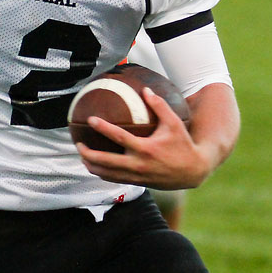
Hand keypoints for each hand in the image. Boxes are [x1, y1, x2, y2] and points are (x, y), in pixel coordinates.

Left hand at [75, 87, 210, 189]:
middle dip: (89, 154)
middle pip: (106, 161)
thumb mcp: (174, 123)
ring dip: (92, 166)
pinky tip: (95, 165)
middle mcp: (138, 164)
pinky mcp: (137, 183)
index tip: (90, 120)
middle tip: (78, 144)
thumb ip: (159, 106)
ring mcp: (136, 176)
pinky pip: (115, 179)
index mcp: (146, 149)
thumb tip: (145, 89)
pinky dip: (102, 173)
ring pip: (107, 174)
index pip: (119, 137)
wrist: (193, 172)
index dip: (103, 128)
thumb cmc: (183, 144)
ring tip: (82, 155)